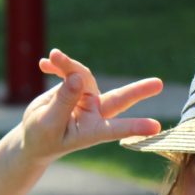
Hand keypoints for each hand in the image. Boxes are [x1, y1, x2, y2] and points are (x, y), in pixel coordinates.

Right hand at [18, 49, 162, 162]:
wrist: (35, 135)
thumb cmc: (42, 137)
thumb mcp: (48, 122)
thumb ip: (63, 102)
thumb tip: (77, 77)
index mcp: (92, 131)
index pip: (116, 129)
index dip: (134, 127)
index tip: (156, 127)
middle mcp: (95, 114)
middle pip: (119, 99)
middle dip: (138, 91)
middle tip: (159, 84)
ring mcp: (88, 99)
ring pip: (84, 76)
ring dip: (68, 65)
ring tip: (51, 57)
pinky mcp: (77, 87)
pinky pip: (71, 71)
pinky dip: (58, 66)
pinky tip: (44, 65)